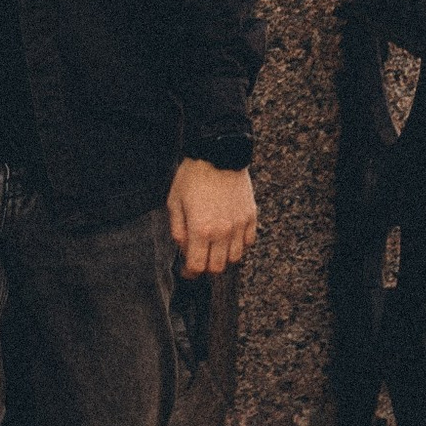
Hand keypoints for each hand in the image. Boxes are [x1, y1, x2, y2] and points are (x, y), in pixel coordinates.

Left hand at [167, 159, 257, 279]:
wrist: (219, 153)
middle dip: (206, 268)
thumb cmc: (193, 175)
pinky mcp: (251, 216)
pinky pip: (248, 242)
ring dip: (223, 258)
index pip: (197, 266)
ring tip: (215, 248)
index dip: (190, 272)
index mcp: (200, 229)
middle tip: (200, 259)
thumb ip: (178, 229)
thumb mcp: (174, 201)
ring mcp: (239, 225)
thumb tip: (183, 247)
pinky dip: (239, 245)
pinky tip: (229, 237)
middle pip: (217, 267)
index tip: (187, 270)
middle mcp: (222, 232)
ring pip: (235, 258)